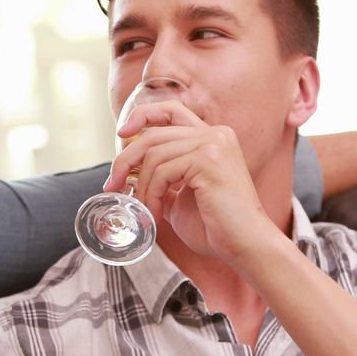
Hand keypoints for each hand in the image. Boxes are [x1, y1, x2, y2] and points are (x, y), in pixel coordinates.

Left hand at [105, 101, 280, 263]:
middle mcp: (215, 134)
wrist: (244, 245)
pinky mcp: (209, 159)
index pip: (171, 110)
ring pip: (154, 153)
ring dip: (140, 186)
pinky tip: (156, 213)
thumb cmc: (216, 227)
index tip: (121, 134)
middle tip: (112, 185)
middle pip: (153, 133)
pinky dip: (151, 194)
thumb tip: (128, 175)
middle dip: (125, 159)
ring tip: (144, 210)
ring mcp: (214, 144)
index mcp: (212, 138)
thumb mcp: (179, 197)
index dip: (142, 116)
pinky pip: (163, 170)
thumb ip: (160, 180)